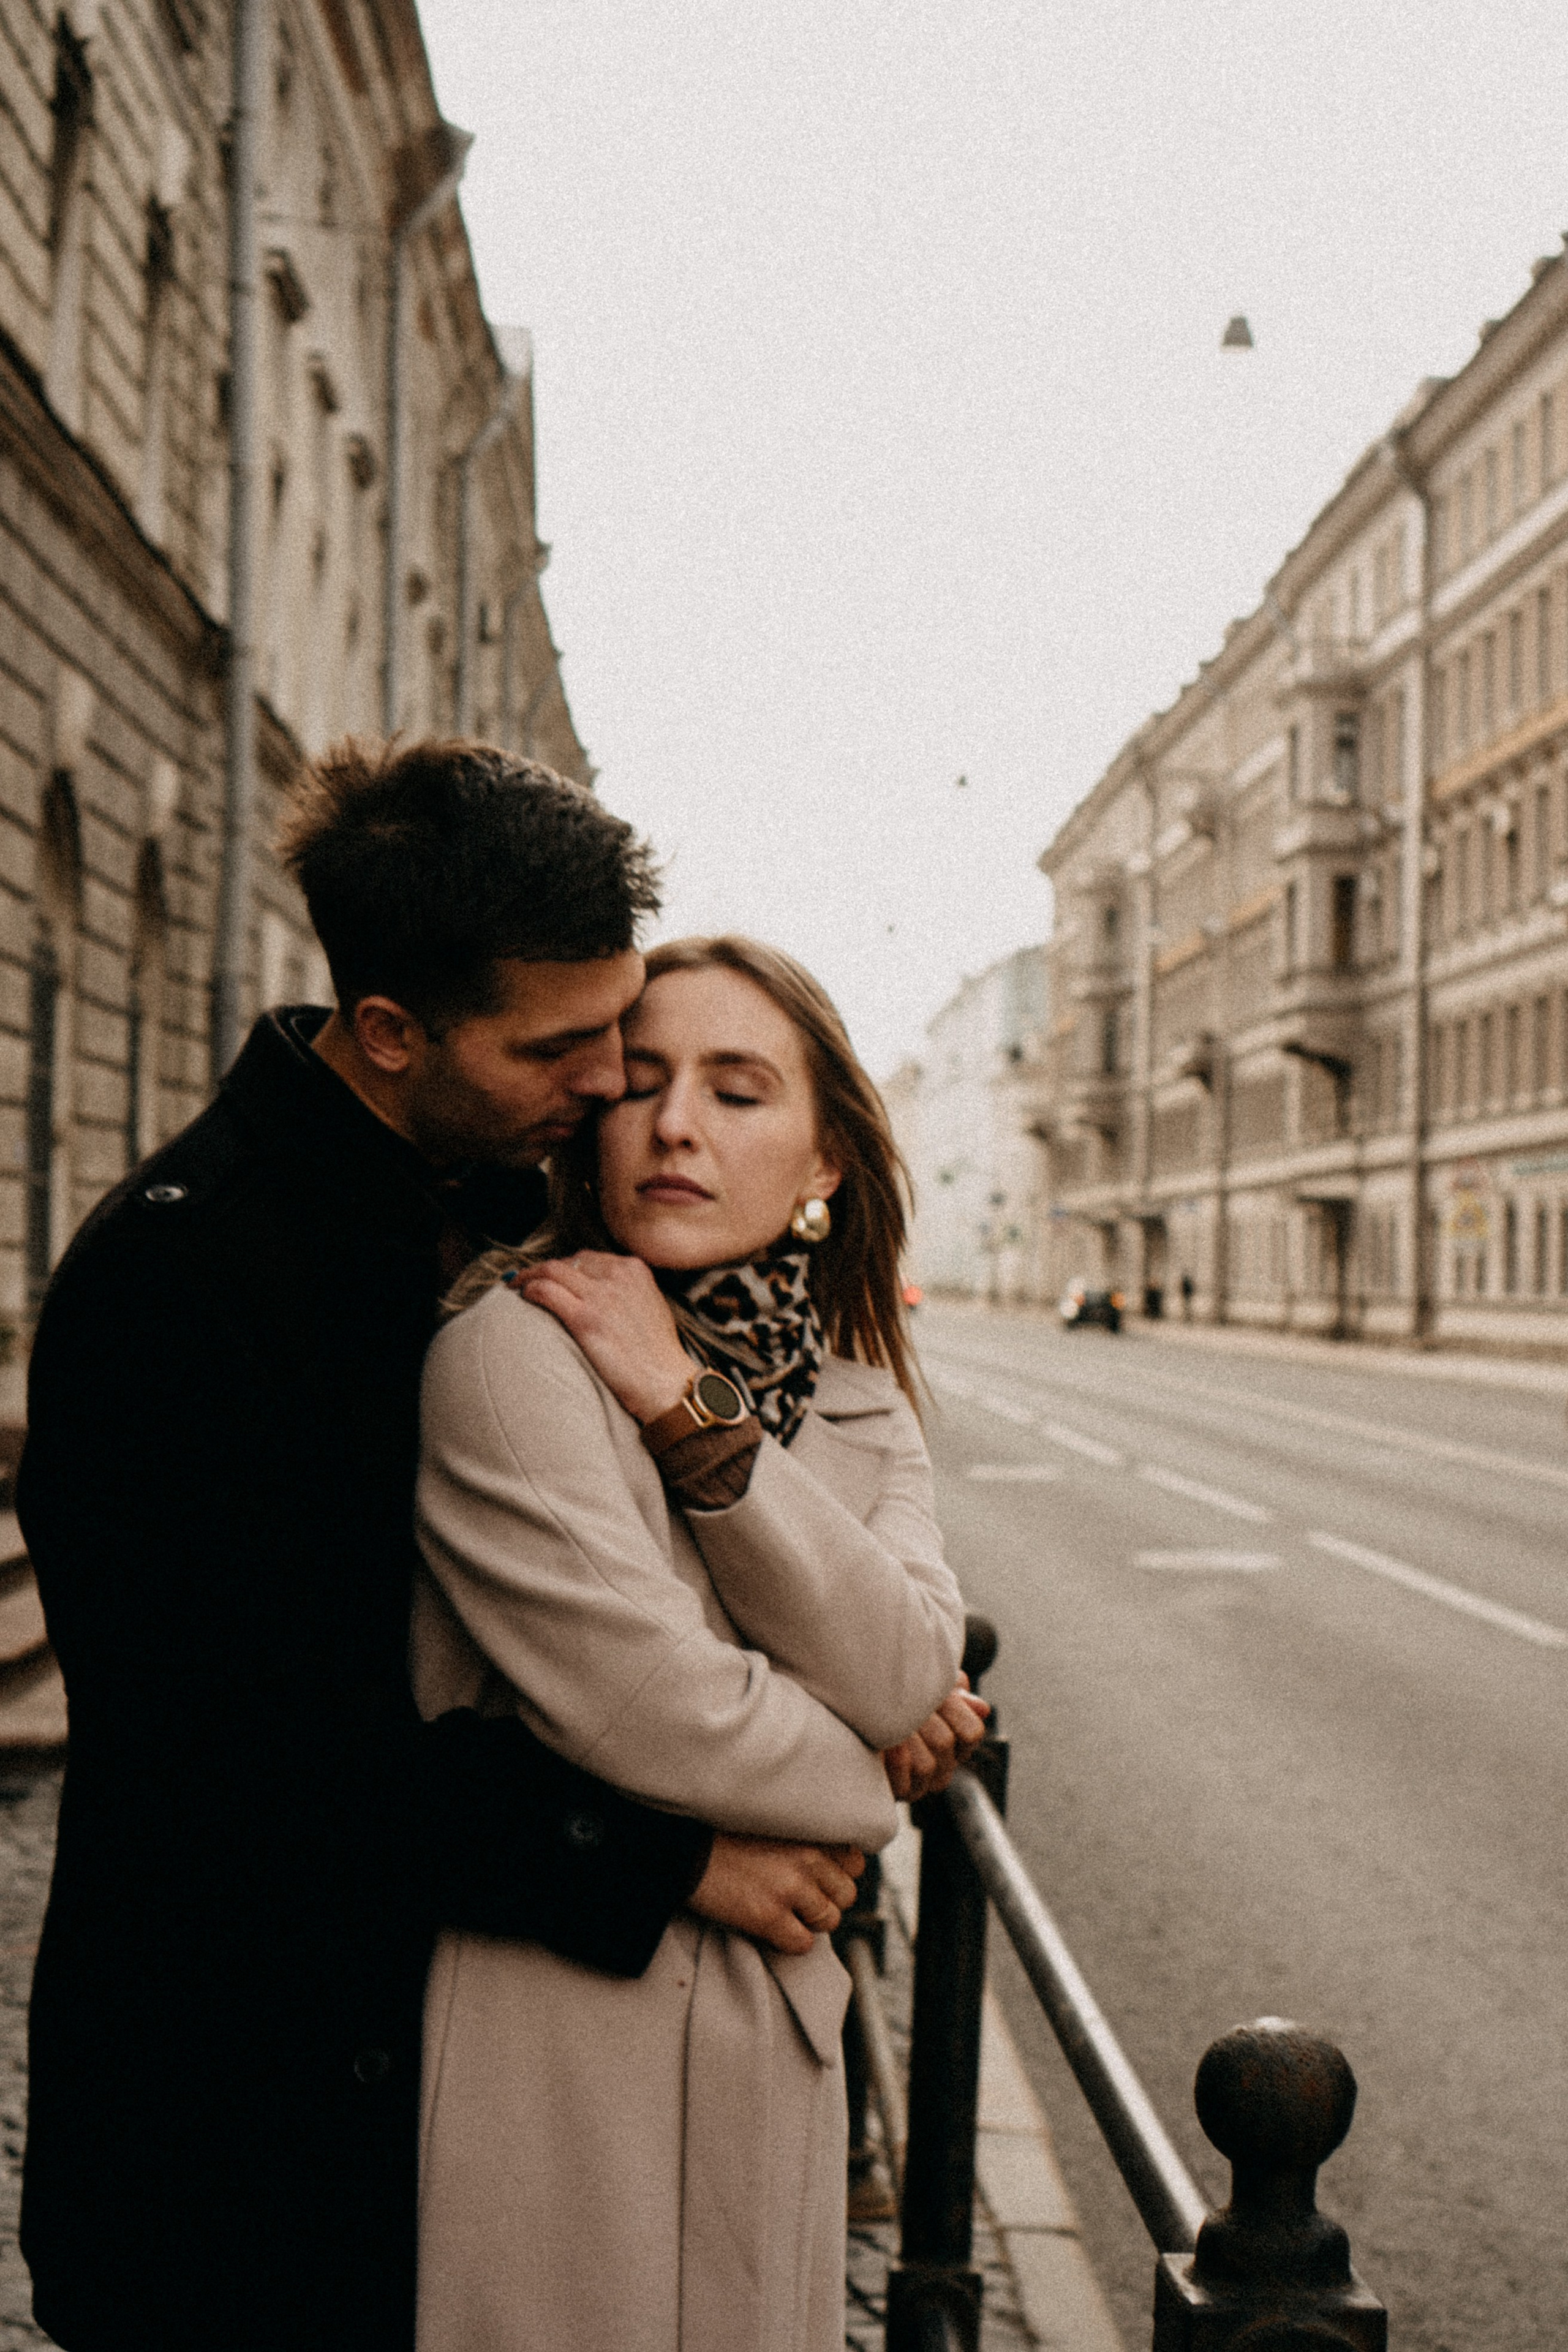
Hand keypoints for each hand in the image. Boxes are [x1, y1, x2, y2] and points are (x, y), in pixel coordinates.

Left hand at [517, 1251, 694, 1424]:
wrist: (665, 1382)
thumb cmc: (658, 1355)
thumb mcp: (651, 1306)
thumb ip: (627, 1291)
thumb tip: (598, 1292)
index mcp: (635, 1270)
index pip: (589, 1258)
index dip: (566, 1267)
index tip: (552, 1277)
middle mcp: (618, 1275)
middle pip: (569, 1261)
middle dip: (546, 1269)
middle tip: (528, 1280)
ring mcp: (602, 1296)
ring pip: (551, 1270)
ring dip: (529, 1276)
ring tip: (515, 1286)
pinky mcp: (586, 1319)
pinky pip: (546, 1291)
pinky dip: (529, 1290)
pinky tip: (522, 1297)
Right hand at [688, 1834, 865, 1954]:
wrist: (684, 1854)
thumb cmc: (728, 1837)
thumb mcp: (778, 1825)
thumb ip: (810, 1841)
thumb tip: (840, 1871)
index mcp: (811, 1832)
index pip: (855, 1864)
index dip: (836, 1875)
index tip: (816, 1877)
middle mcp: (808, 1857)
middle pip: (846, 1896)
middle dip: (824, 1901)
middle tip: (796, 1898)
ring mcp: (791, 1888)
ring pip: (828, 1921)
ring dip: (808, 1922)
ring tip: (780, 1910)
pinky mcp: (770, 1917)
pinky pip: (803, 1944)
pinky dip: (789, 1942)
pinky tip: (769, 1926)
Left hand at [882, 1678, 989, 1802]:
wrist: (858, 1717)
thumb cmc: (896, 1697)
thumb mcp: (928, 1687)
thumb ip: (955, 1692)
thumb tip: (982, 1709)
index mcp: (957, 1742)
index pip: (971, 1732)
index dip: (952, 1709)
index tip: (934, 1694)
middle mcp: (944, 1766)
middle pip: (944, 1742)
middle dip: (920, 1718)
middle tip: (901, 1703)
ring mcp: (922, 1783)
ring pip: (925, 1765)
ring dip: (903, 1738)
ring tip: (886, 1722)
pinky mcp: (898, 1793)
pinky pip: (905, 1783)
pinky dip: (894, 1760)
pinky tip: (884, 1743)